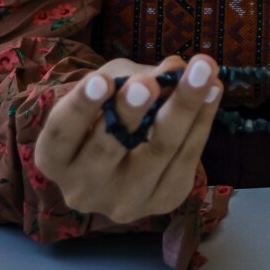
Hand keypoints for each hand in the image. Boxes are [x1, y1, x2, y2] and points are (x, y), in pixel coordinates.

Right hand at [35, 55, 222, 222]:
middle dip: (132, 111)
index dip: (82, 107)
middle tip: (150, 83)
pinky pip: (185, 160)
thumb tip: (175, 67)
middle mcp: (82, 188)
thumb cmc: (106, 112)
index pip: (62, 133)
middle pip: (109, 147)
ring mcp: (122, 203)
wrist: (123, 161)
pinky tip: (215, 90)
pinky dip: (202, 122)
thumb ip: (136, 76)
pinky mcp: (161, 203)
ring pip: (156, 154)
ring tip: (203, 78)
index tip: (102, 80)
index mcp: (55, 158)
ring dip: (182, 112)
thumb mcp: (110, 85)